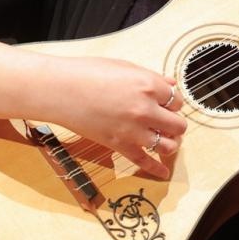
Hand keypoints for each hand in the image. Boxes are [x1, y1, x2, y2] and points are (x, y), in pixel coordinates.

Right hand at [35, 56, 185, 177]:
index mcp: (149, 86)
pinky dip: (157, 169)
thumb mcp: (124, 67)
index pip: (177, 100)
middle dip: (175, 123)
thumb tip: (170, 84)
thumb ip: (151, 77)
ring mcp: (134, 130)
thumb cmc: (88, 73)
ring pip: (169, 145)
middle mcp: (146, 109)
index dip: (173, 102)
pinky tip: (163, 172)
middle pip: (178, 124)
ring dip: (171, 143)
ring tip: (167, 140)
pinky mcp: (120, 145)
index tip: (167, 103)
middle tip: (167, 121)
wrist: (60, 90)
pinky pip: (145, 162)